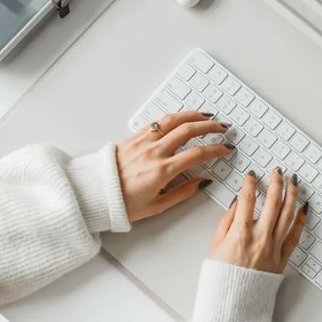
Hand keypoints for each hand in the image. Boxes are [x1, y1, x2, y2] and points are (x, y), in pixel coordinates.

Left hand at [116, 111, 233, 221]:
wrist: (95, 194)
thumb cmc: (122, 203)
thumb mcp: (158, 205)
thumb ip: (184, 192)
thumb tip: (203, 182)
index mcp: (162, 171)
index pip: (197, 154)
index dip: (216, 150)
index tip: (225, 149)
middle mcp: (154, 152)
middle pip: (188, 130)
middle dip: (210, 127)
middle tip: (222, 127)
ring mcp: (143, 142)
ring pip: (173, 120)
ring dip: (193, 115)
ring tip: (206, 116)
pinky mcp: (134, 137)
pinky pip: (158, 122)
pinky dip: (173, 117)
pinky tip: (181, 118)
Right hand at [208, 168, 306, 273]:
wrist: (232, 303)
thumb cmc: (221, 277)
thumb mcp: (215, 245)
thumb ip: (226, 221)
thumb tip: (237, 203)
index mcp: (240, 233)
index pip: (247, 199)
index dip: (249, 183)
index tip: (251, 175)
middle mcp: (260, 237)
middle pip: (272, 202)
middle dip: (276, 182)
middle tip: (277, 171)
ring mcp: (274, 247)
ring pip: (288, 215)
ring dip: (292, 195)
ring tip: (293, 182)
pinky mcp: (282, 258)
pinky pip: (295, 236)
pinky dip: (301, 220)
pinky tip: (303, 209)